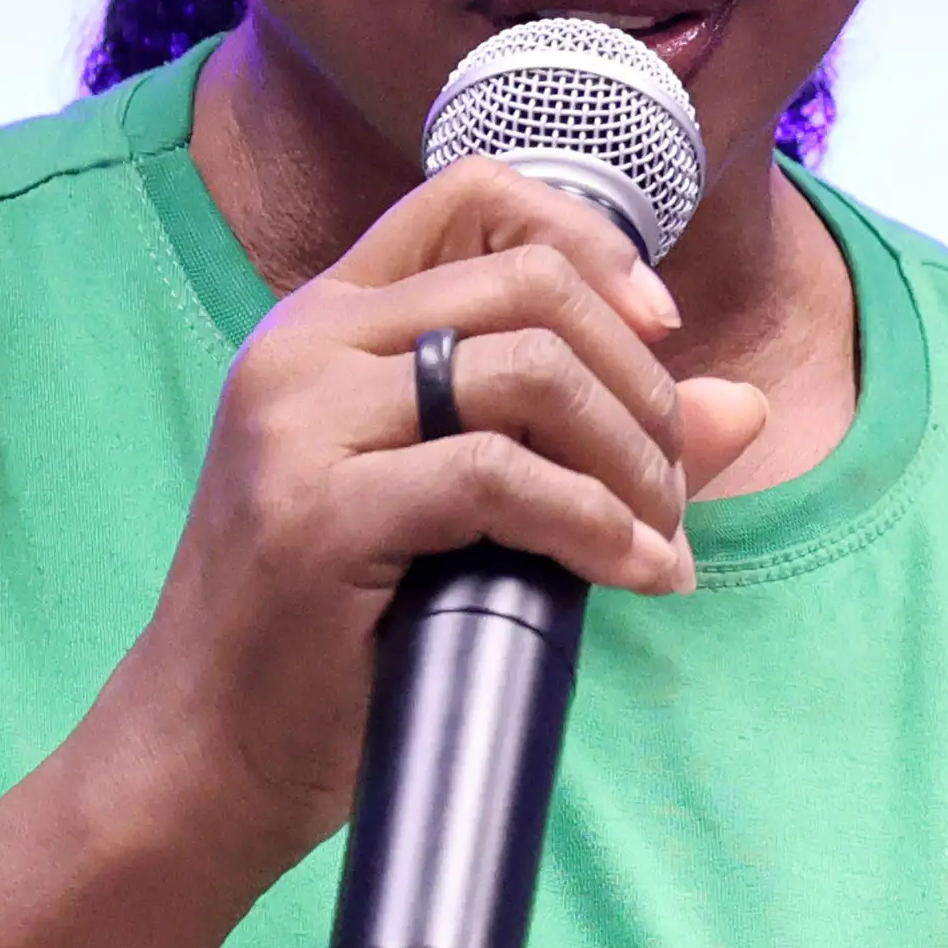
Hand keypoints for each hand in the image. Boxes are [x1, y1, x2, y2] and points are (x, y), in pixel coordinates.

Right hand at [77, 157, 775, 886]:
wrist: (203, 749)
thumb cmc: (328, 633)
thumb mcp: (458, 506)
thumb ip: (583, 439)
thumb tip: (745, 407)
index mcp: (326, 323)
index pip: (473, 198)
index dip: (590, 245)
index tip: (659, 329)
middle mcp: (304, 347)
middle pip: (528, 286)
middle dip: (637, 378)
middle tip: (672, 475)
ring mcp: (302, 424)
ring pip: (527, 372)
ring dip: (632, 455)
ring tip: (660, 532)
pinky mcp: (319, 511)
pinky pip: (500, 479)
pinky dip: (596, 523)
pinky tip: (633, 571)